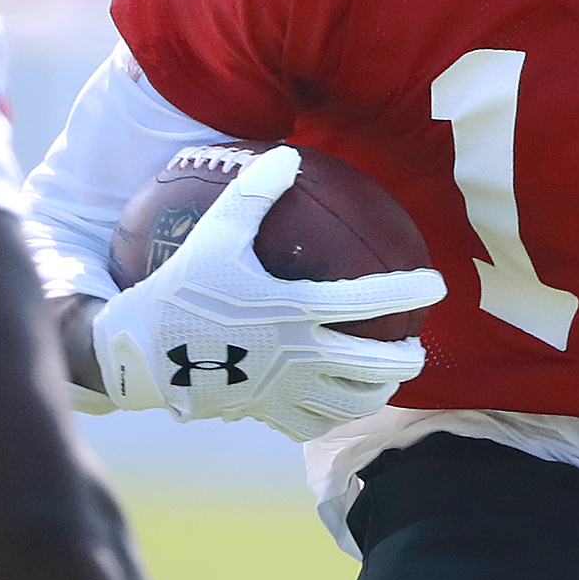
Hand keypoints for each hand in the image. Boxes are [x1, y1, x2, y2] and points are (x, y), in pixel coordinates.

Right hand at [91, 146, 444, 441]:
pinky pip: (312, 425)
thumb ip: (255, 194)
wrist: (143, 350)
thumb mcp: (215, 232)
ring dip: (376, 392)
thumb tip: (289, 154)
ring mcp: (283, 390)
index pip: (367, 302)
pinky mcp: (264, 413)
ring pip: (351, 403)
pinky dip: (331, 417)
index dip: (408, 292)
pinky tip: (335, 405)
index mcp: (294, 308)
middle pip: (374, 365)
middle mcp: (298, 355)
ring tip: (385, 381)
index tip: (436, 285)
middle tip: (416, 345)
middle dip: (407, 357)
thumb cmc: (182, 286)